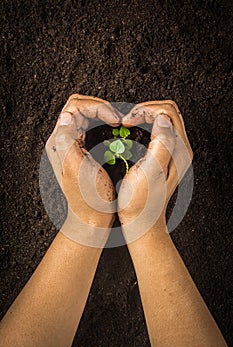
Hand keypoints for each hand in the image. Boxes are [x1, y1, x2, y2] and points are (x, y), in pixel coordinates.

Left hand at [46, 94, 120, 246]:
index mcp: (59, 141)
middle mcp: (65, 139)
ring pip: (87, 115)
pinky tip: (115, 130)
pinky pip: (93, 127)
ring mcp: (75, 144)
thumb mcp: (75, 167)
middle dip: (101, 107)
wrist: (92, 216)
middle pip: (80, 107)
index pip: (75, 107)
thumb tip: (67, 115)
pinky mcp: (85, 149)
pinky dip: (105, 123)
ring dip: (104, 114)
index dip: (97, 108)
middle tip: (117, 118)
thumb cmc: (87, 197)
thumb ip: (67, 139)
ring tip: (118, 122)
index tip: (114, 119)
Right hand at [118, 100, 192, 241]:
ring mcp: (172, 152)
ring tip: (127, 122)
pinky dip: (143, 125)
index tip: (127, 121)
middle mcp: (179, 149)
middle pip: (166, 112)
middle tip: (127, 119)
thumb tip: (162, 119)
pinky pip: (157, 130)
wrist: (141, 221)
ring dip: (143, 116)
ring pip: (162, 119)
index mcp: (178, 150)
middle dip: (144, 110)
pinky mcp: (164, 155)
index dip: (145, 111)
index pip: (167, 112)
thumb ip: (161, 144)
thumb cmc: (141, 203)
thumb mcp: (150, 172)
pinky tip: (131, 131)